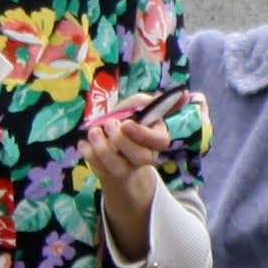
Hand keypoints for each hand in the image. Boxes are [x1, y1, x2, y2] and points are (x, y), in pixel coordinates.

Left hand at [81, 95, 169, 255]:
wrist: (111, 145)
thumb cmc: (127, 122)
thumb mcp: (137, 107)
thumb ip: (153, 101)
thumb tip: (184, 93)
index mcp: (156, 139)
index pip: (160, 142)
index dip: (142, 134)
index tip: (126, 123)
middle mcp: (146, 157)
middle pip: (141, 158)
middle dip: (121, 141)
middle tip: (108, 125)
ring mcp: (127, 168)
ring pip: (118, 167)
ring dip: (102, 148)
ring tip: (93, 132)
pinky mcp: (108, 174)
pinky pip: (98, 169)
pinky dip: (89, 153)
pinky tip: (84, 143)